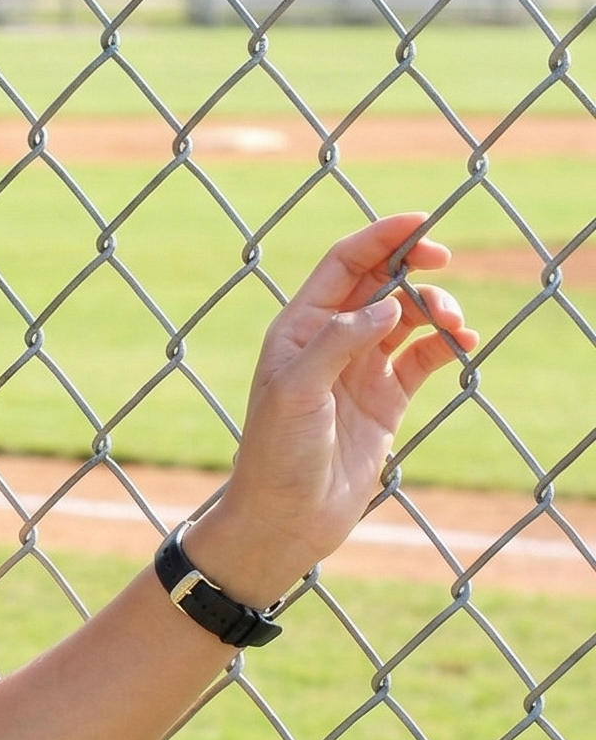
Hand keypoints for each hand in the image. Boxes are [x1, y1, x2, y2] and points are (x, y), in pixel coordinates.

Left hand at [186, 212, 479, 605]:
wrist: (286, 517)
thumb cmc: (276, 453)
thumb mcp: (296, 391)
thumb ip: (339, 342)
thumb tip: (387, 304)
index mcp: (299, 328)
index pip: (343, 265)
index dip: (380, 238)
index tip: (421, 222)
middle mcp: (330, 341)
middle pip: (379, 283)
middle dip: (412, 265)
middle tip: (442, 262)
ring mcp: (360, 369)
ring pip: (406, 317)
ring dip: (434, 307)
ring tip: (452, 320)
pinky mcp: (386, 400)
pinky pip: (424, 358)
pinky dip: (446, 344)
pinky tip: (463, 342)